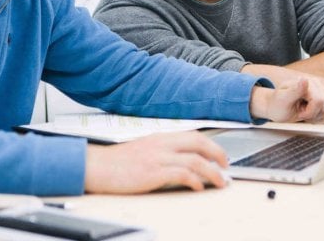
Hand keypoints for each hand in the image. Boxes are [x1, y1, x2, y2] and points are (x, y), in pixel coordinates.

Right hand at [84, 130, 228, 193]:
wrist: (97, 166)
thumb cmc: (117, 162)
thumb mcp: (144, 149)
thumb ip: (162, 151)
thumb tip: (181, 161)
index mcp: (161, 138)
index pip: (193, 136)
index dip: (211, 145)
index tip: (220, 156)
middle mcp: (162, 144)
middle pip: (199, 143)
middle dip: (217, 154)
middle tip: (226, 166)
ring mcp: (158, 157)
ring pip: (195, 159)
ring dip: (212, 171)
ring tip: (220, 181)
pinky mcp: (153, 172)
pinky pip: (181, 173)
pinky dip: (194, 180)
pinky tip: (199, 187)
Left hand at [250, 77, 323, 123]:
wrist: (277, 109)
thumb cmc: (277, 104)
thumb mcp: (283, 99)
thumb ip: (295, 90)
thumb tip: (305, 79)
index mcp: (306, 81)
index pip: (318, 100)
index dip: (308, 112)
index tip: (298, 113)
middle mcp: (316, 85)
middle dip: (311, 115)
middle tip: (299, 112)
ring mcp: (322, 93)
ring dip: (313, 117)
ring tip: (302, 112)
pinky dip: (317, 120)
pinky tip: (308, 115)